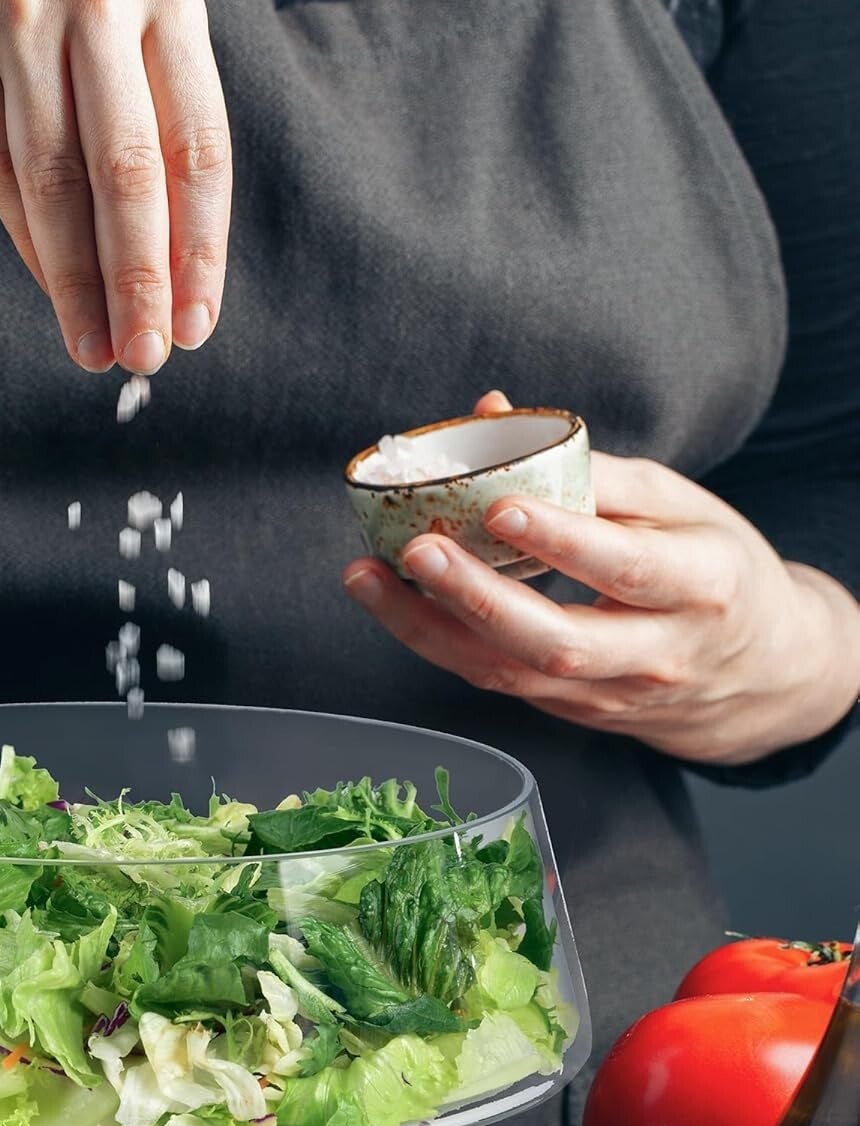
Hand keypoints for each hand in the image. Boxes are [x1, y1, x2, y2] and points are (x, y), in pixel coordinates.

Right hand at [0, 0, 231, 373]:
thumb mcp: (115, 29)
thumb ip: (149, 123)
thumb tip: (174, 275)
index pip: (199, 146)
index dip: (200, 248)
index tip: (198, 324)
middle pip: (131, 169)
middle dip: (142, 279)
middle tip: (148, 354)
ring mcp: (21, 9)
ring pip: (59, 178)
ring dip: (80, 281)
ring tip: (95, 349)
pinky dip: (30, 244)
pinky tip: (56, 299)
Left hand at [342, 393, 859, 764]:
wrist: (759, 675)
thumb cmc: (712, 567)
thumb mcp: (682, 507)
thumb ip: (593, 467)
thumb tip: (493, 413)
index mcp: (701, 587)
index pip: (626, 568)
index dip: (562, 539)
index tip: (500, 504)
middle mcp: (655, 654)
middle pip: (558, 642)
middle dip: (479, 598)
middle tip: (418, 550)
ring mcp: (607, 696)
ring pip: (510, 673)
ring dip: (427, 629)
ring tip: (366, 578)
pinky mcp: (568, 712)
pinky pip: (494, 679)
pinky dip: (436, 641)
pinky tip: (390, 602)